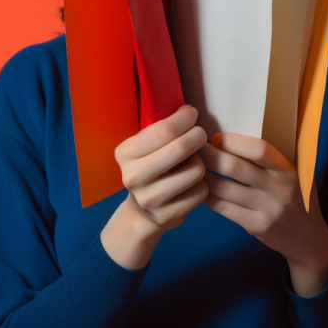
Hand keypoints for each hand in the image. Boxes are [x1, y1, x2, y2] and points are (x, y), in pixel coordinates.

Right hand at [100, 105, 208, 269]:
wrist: (143, 211)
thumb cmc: (151, 168)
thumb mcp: (146, 146)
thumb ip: (162, 129)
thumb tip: (188, 111)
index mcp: (125, 153)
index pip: (163, 130)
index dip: (184, 118)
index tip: (192, 113)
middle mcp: (133, 177)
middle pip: (180, 148)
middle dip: (197, 136)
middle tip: (200, 134)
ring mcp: (149, 199)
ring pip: (196, 171)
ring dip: (200, 162)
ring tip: (192, 162)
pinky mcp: (167, 216)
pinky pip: (201, 192)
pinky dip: (202, 184)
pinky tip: (192, 183)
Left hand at [198, 132, 327, 296]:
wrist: (308, 238)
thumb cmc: (296, 197)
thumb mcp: (296, 174)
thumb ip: (274, 158)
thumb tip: (237, 131)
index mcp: (289, 170)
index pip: (259, 149)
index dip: (233, 141)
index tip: (215, 137)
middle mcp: (280, 189)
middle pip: (235, 168)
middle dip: (209, 155)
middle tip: (194, 149)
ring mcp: (268, 210)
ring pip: (224, 188)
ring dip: (204, 176)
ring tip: (192, 167)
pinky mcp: (257, 226)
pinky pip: (224, 208)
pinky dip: (208, 197)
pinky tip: (201, 189)